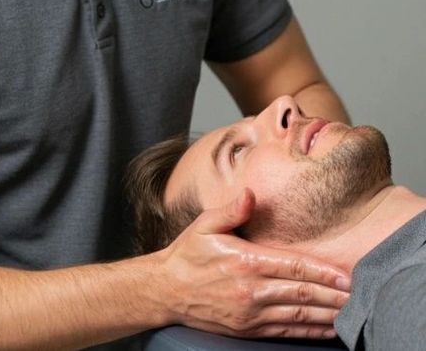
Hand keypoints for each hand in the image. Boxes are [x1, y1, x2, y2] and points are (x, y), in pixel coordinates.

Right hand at [156, 189, 350, 338]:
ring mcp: (249, 313)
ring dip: (327, 314)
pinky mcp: (247, 328)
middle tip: (360, 294)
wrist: (165, 290)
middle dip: (334, 295)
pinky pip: (285, 331)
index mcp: (244, 261)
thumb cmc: (187, 255)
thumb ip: (231, 210)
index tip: (346, 275)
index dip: (323, 272)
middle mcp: (250, 290)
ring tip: (351, 312)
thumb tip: (251, 194)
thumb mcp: (204, 226)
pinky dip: (309, 331)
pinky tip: (325, 328)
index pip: (293, 267)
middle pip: (302, 293)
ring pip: (298, 315)